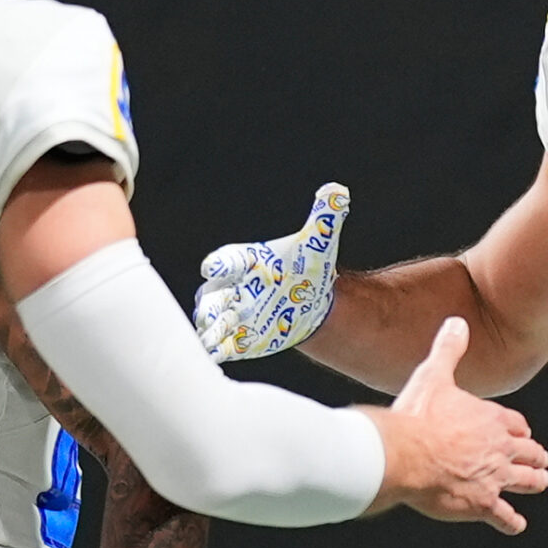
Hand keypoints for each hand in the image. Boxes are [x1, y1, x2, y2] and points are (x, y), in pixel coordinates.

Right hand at [194, 184, 348, 362]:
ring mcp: (231, 314)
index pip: (229, 260)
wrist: (308, 302)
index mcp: (246, 261)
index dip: (220, 264)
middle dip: (210, 305)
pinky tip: (216, 355)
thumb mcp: (316, 243)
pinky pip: (220, 346)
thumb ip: (324, 218)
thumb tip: (338, 192)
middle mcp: (231, 287)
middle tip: (209, 314)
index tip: (212, 267)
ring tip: (213, 336)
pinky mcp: (236, 338)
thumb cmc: (305, 268)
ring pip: (211, 321)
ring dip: (211, 330)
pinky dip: (216, 350)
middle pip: (212, 295)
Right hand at [362, 318, 547, 533]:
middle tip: (541, 460)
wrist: (406, 454)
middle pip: (528, 452)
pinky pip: (504, 516)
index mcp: (490, 419)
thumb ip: (448, 350)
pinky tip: (515, 524)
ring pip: (525, 481)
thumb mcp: (434, 375)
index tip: (523, 433)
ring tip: (540, 483)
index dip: (520, 430)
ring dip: (534, 482)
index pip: (516, 425)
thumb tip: (457, 322)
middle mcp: (499, 448)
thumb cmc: (417, 416)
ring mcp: (494, 477)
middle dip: (535, 456)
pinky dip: (511, 521)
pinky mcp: (482, 503)